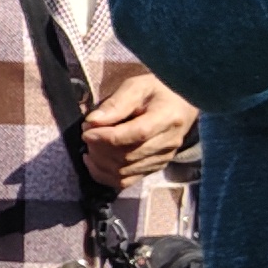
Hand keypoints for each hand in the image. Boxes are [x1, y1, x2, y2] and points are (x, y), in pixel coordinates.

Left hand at [80, 71, 198, 186]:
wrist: (181, 103)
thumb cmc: (158, 91)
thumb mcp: (137, 86)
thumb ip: (116, 103)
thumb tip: (92, 121)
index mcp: (167, 118)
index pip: (137, 134)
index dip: (107, 137)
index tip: (87, 131)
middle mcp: (168, 142)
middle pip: (128, 156)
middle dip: (99, 148)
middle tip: (86, 135)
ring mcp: (163, 158)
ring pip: (124, 171)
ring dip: (99, 162)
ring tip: (89, 146)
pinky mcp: (155, 167)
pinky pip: (126, 181)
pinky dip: (105, 175)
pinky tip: (94, 162)